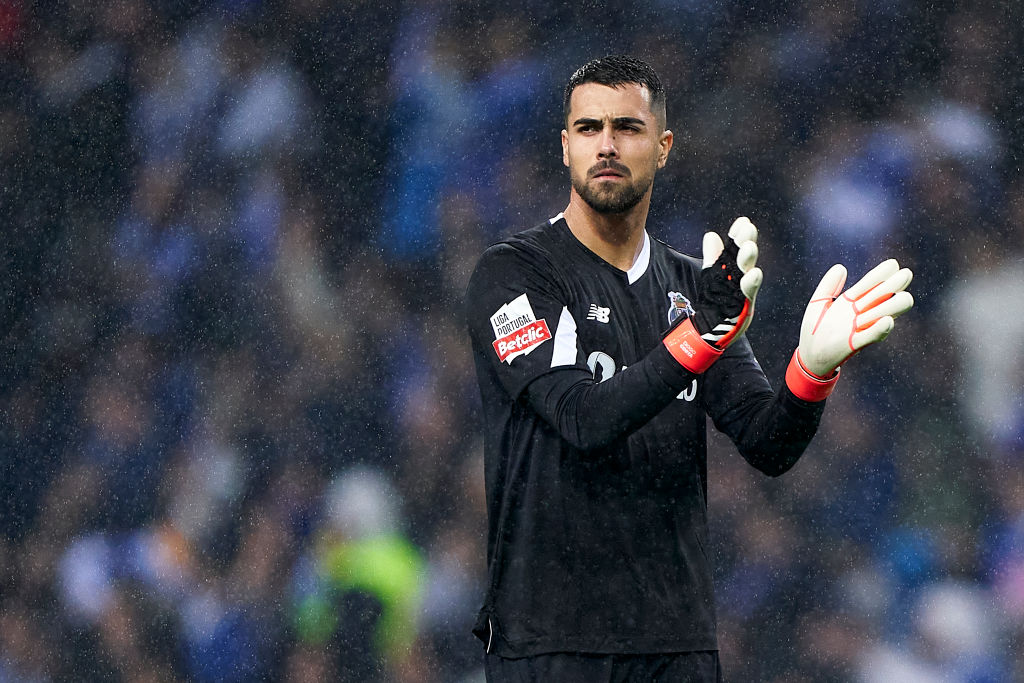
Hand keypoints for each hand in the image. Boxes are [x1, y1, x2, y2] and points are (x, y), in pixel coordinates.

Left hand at [664, 217, 762, 372]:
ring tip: (749, 247)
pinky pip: (747, 294)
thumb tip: (711, 235)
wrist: (710, 329)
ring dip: (749, 261)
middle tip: (748, 228)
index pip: (736, 249)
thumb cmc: (715, 300)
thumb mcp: (713, 276)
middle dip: (746, 243)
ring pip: (747, 273)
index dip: (739, 236)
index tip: (742, 221)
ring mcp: (743, 292)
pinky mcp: (743, 307)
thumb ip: (714, 257)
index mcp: (733, 270)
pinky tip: (755, 273)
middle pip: (744, 258)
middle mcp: (740, 279)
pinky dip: (751, 283)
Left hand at [787, 259, 913, 399]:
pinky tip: (887, 321)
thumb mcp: (818, 304)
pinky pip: (871, 336)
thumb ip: (828, 285)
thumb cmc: (814, 329)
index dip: (882, 274)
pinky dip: (879, 329)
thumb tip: (841, 267)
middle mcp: (859, 313)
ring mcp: (859, 328)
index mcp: (851, 302)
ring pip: (883, 314)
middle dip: (894, 286)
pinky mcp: (854, 344)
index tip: (893, 263)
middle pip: (882, 296)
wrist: (808, 356)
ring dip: (894, 306)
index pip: (870, 284)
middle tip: (905, 274)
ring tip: (905, 297)